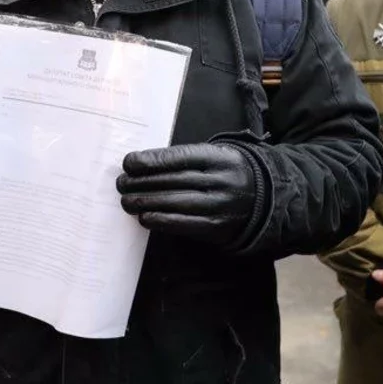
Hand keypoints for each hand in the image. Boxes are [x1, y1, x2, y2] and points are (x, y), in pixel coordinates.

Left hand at [118, 143, 258, 247]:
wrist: (261, 200)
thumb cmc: (224, 175)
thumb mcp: (213, 158)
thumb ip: (185, 159)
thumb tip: (142, 165)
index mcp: (220, 157)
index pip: (181, 157)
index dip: (153, 160)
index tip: (128, 163)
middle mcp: (222, 180)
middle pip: (176, 180)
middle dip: (144, 182)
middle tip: (121, 184)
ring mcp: (221, 204)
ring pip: (178, 202)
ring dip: (148, 202)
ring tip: (127, 201)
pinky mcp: (218, 227)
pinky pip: (186, 224)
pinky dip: (162, 221)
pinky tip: (145, 217)